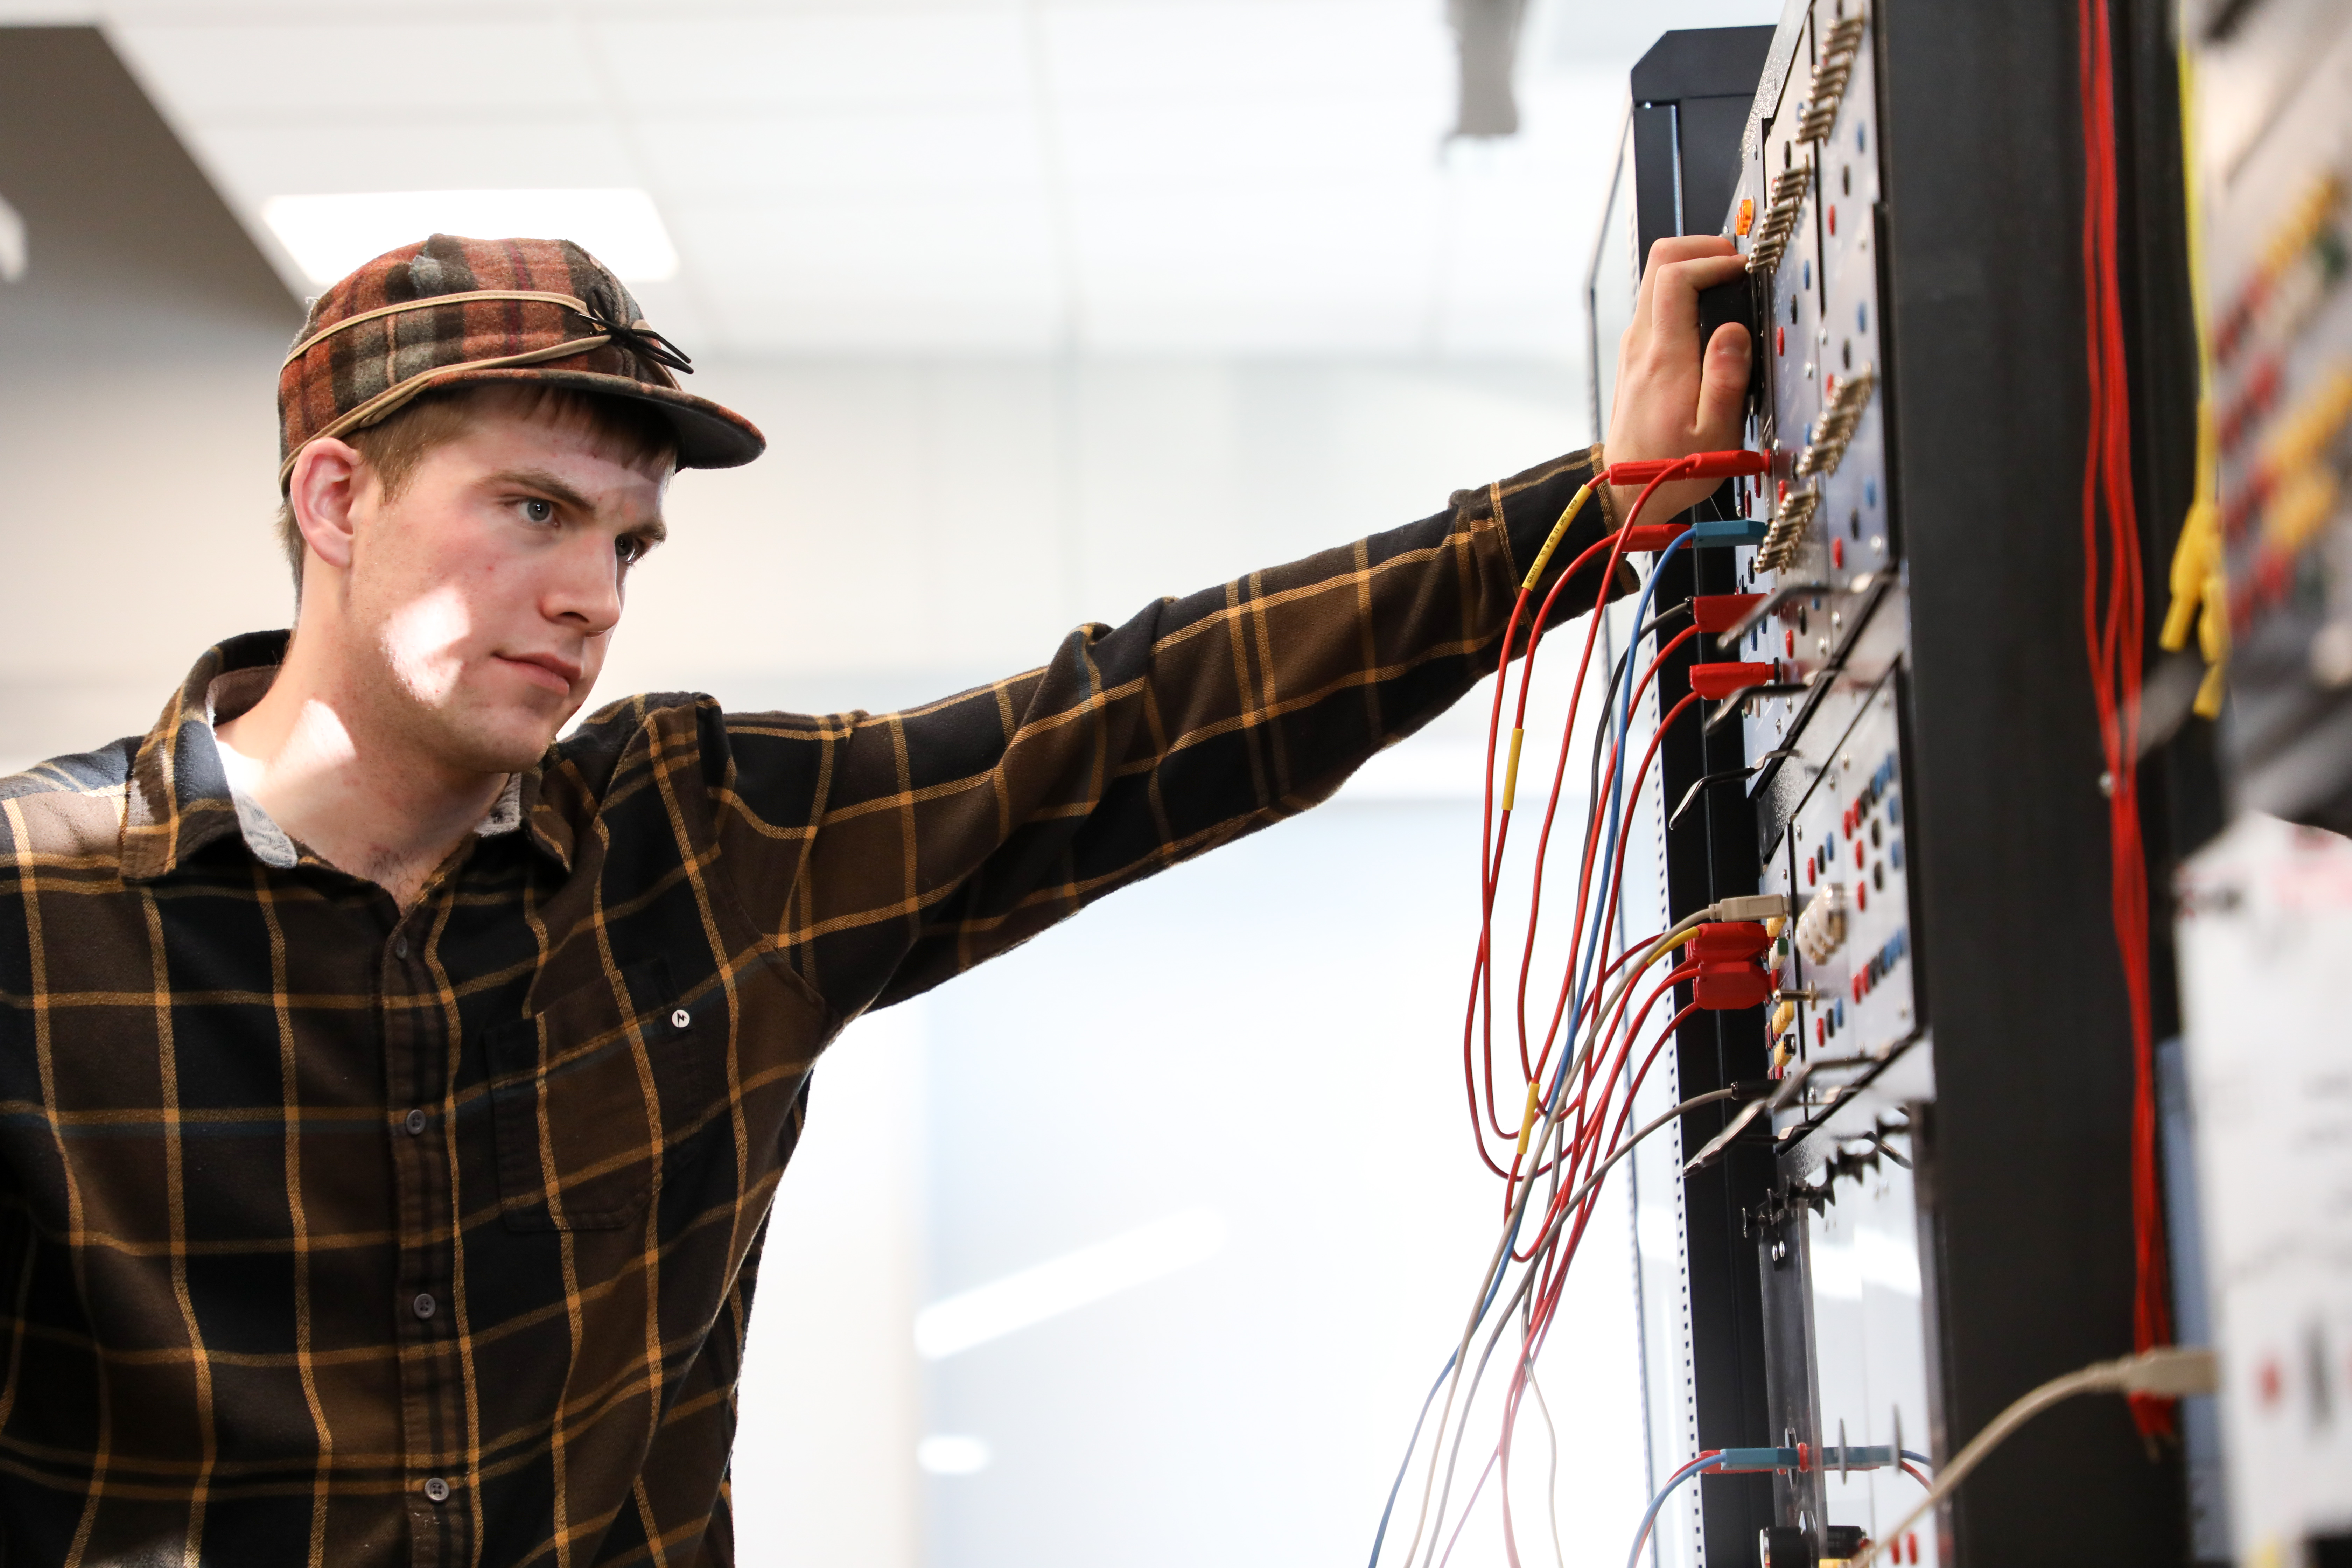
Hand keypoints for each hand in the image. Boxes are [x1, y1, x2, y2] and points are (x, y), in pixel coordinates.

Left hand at [1604, 236, 1753, 525]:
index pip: (1675, 277)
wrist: (1627, 486)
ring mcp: (1636, 346)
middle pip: (1659, 262)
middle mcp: (1643, 343)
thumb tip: (1734, 333)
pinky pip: (1657, 304)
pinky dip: (1683, 291)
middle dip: (1699, 247)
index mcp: (1665, 357)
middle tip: (1733, 261)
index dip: (1711, 260)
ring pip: (1655, 280)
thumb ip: (1726, 380)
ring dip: (1691, 267)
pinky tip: (1709, 311)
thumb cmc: (1673, 465)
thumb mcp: (1716, 432)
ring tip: (1727, 281)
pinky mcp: (1637, 355)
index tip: (1741, 271)